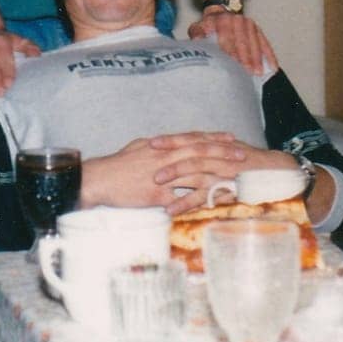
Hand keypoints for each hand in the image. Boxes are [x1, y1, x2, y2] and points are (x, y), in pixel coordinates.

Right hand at [81, 132, 247, 213]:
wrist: (99, 180)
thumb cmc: (116, 166)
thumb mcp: (139, 149)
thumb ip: (156, 148)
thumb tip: (166, 144)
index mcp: (162, 146)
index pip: (193, 139)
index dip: (213, 138)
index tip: (231, 138)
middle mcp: (165, 158)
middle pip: (200, 153)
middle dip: (223, 153)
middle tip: (243, 155)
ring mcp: (162, 176)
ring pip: (196, 173)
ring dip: (218, 174)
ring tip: (237, 177)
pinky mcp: (157, 195)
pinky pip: (182, 198)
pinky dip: (199, 199)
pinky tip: (216, 202)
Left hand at [157, 146, 339, 222]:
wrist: (282, 174)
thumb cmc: (254, 165)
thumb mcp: (232, 153)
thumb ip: (213, 151)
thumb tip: (191, 149)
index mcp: (219, 146)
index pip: (190, 140)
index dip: (171, 141)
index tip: (149, 142)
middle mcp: (222, 156)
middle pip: (190, 154)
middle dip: (167, 158)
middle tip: (146, 163)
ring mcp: (226, 173)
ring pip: (196, 174)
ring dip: (174, 180)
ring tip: (154, 185)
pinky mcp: (230, 190)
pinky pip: (206, 198)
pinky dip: (188, 203)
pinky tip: (172, 210)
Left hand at [187, 10, 277, 73]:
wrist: (221, 10)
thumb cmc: (209, 26)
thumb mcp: (198, 27)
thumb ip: (197, 34)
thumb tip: (197, 41)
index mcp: (222, 20)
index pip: (227, 38)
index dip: (229, 52)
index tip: (231, 64)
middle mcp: (237, 21)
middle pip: (242, 42)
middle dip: (245, 58)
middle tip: (247, 73)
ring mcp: (249, 25)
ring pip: (255, 43)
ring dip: (257, 59)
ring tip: (258, 73)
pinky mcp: (258, 30)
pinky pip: (265, 43)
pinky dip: (269, 55)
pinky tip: (272, 67)